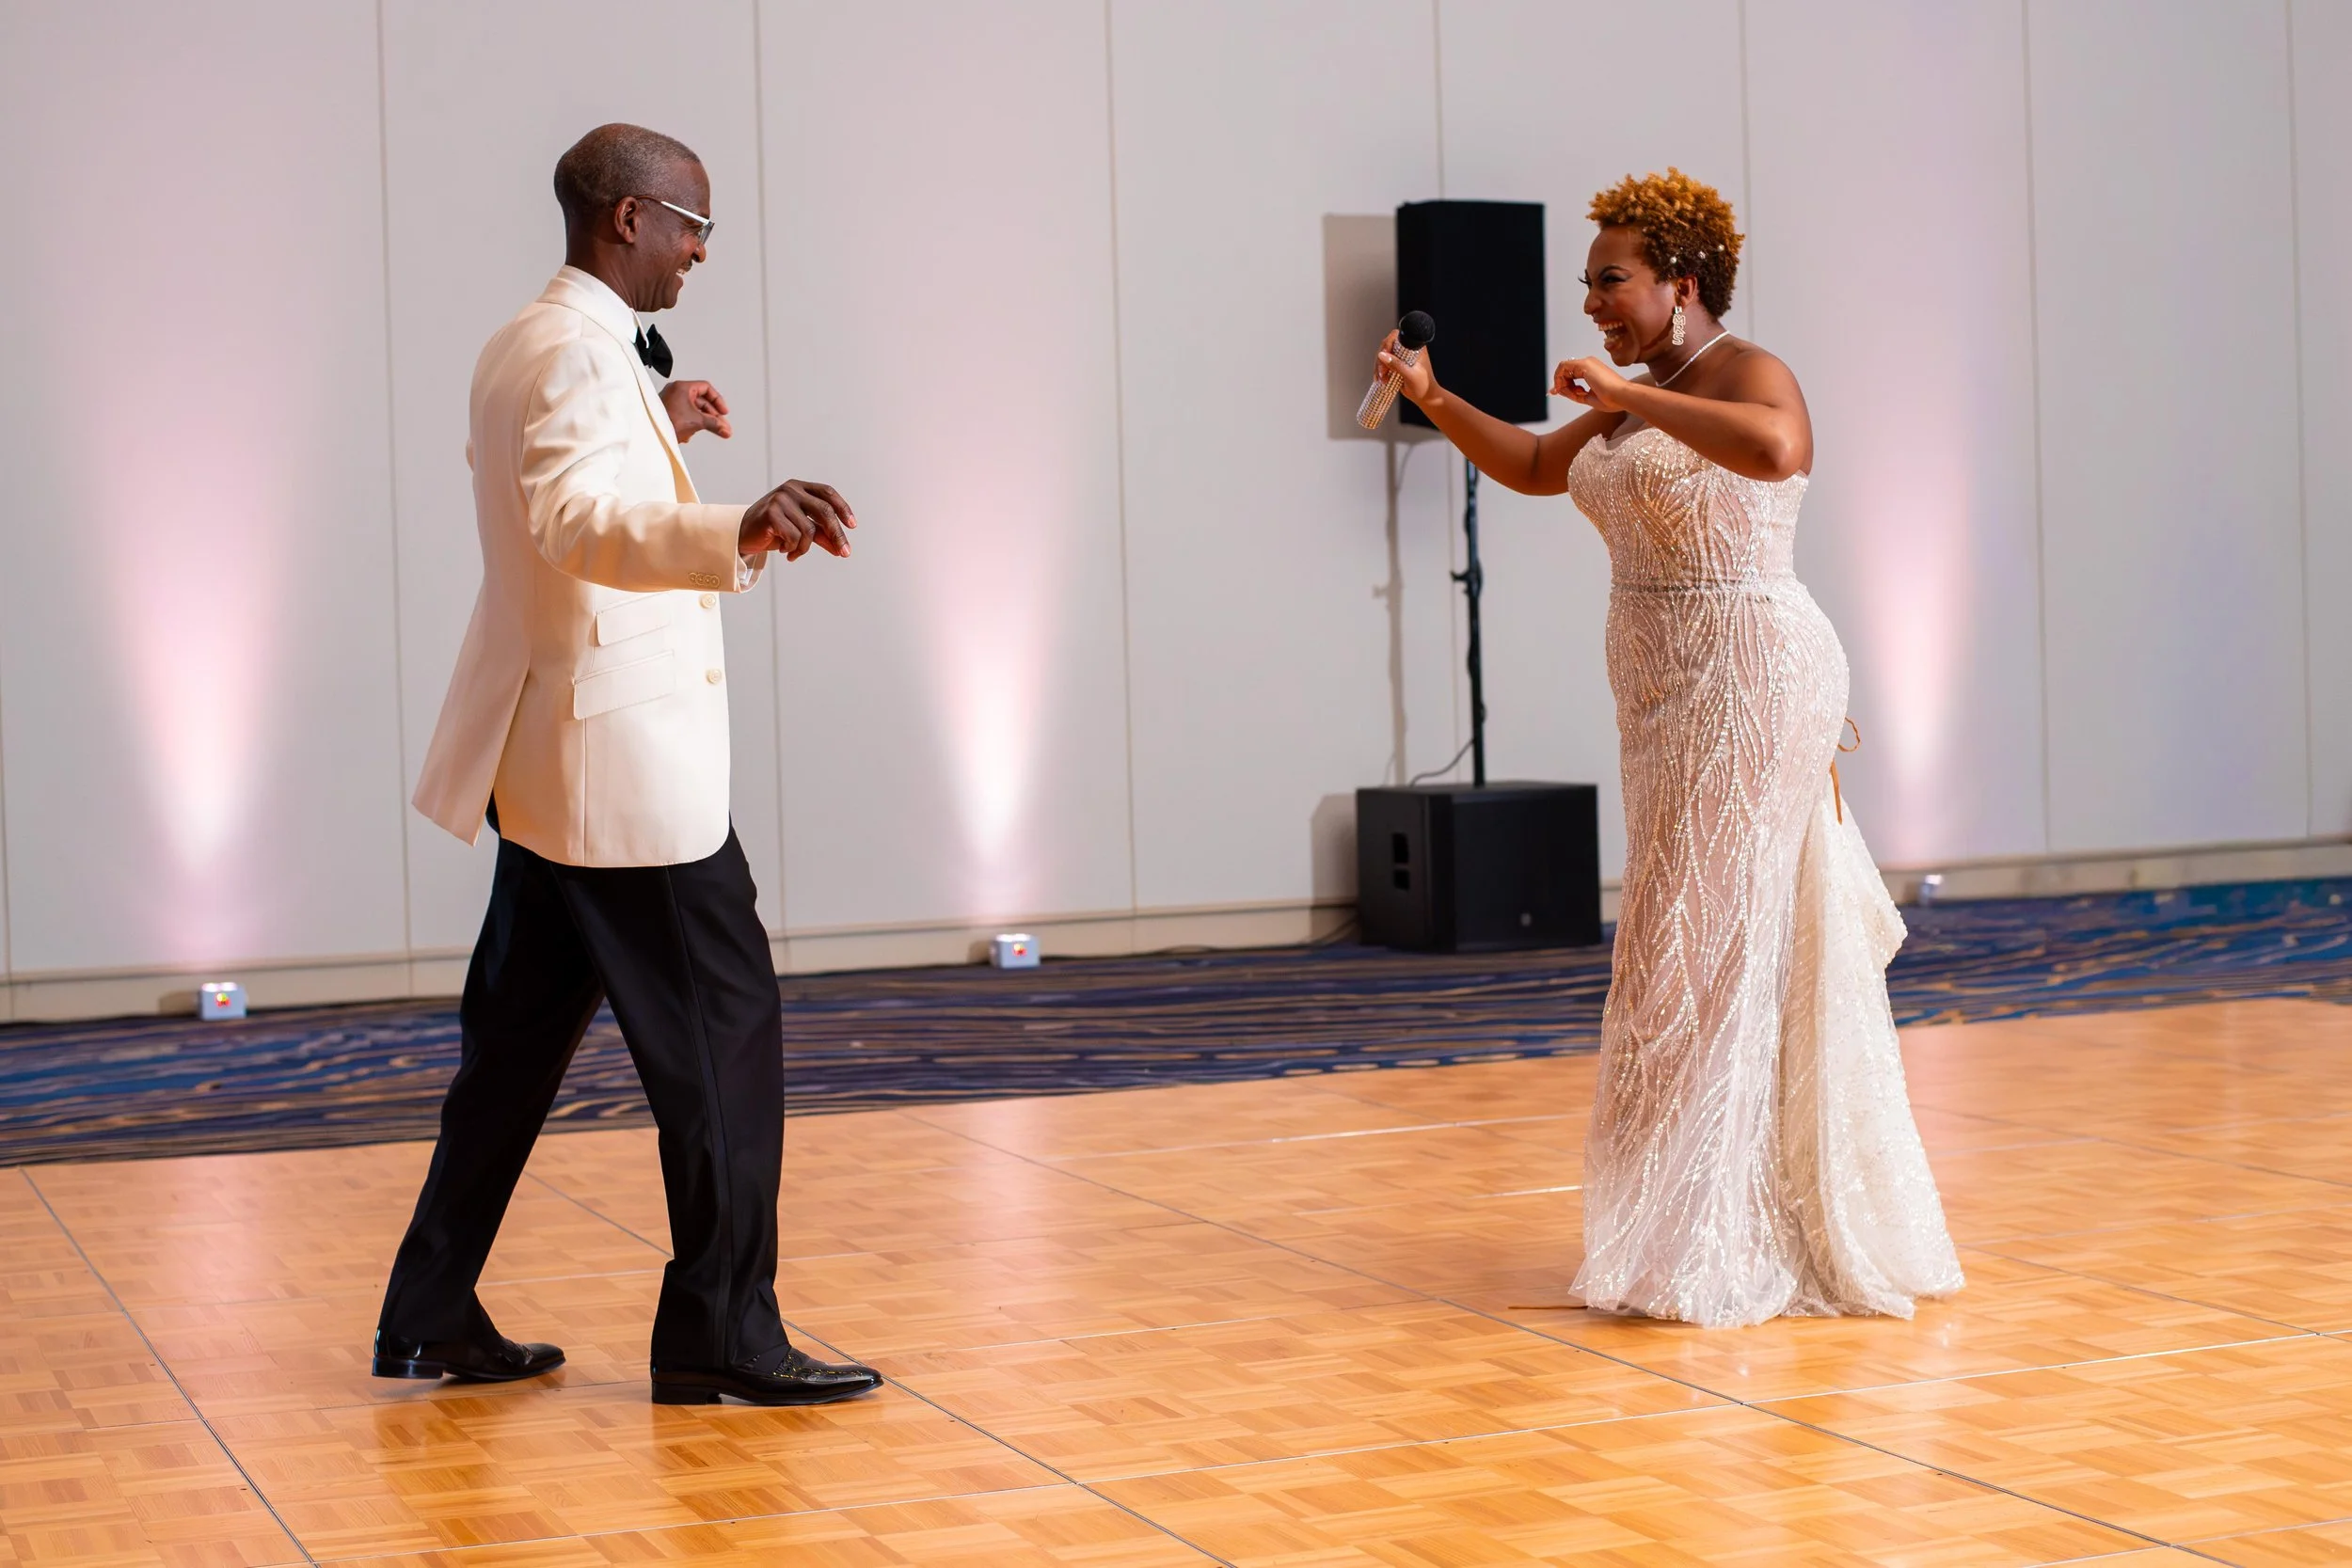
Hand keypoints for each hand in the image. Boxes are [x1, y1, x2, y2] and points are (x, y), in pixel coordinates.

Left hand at [661, 380, 732, 442]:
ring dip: (704, 421)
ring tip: (712, 430)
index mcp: (682, 387)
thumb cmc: (666, 421)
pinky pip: (686, 415)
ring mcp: (672, 402)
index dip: (717, 400)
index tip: (723, 411)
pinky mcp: (669, 412)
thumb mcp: (697, 421)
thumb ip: (714, 424)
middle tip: (722, 425)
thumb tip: (725, 429)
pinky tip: (693, 433)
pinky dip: (693, 423)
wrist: (650, 434)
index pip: (706, 388)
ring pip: (694, 410)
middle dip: (713, 415)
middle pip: (701, 401)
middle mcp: (676, 392)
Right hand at [739, 479, 856, 562]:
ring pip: (809, 530)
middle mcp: (790, 489)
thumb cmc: (773, 530)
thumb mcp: (800, 529)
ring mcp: (780, 500)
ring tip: (795, 552)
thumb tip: (841, 549)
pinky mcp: (771, 514)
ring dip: (805, 548)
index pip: (828, 493)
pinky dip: (794, 549)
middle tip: (844, 553)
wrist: (742, 535)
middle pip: (825, 511)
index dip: (843, 508)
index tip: (853, 526)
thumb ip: (821, 535)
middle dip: (837, 534)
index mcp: (799, 487)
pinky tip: (785, 552)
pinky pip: (795, 537)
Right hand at [1375, 329, 1437, 406]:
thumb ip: (1397, 365)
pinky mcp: (1396, 365)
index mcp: (1415, 347)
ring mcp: (1401, 357)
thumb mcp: (1410, 375)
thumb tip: (1382, 355)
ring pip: (1383, 355)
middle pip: (1387, 346)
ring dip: (1379, 367)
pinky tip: (1381, 379)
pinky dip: (1380, 371)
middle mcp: (1407, 349)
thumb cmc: (1423, 385)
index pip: (1397, 336)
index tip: (1384, 355)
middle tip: (1382, 372)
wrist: (1425, 397)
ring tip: (1382, 379)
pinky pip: (1384, 364)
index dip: (1388, 344)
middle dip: (1382, 359)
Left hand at [1553, 356, 1631, 410]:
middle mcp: (1589, 364)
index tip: (1557, 392)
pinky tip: (1562, 388)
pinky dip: (1559, 377)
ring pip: (1564, 368)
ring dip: (1559, 381)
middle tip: (1556, 393)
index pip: (1571, 374)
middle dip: (1559, 382)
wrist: (1621, 396)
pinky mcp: (1585, 365)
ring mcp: (1587, 363)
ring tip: (1565, 393)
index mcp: (1592, 371)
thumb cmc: (1611, 399)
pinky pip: (1564, 367)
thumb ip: (1575, 393)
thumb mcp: (1588, 398)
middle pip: (1566, 370)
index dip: (1562, 383)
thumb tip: (1561, 390)